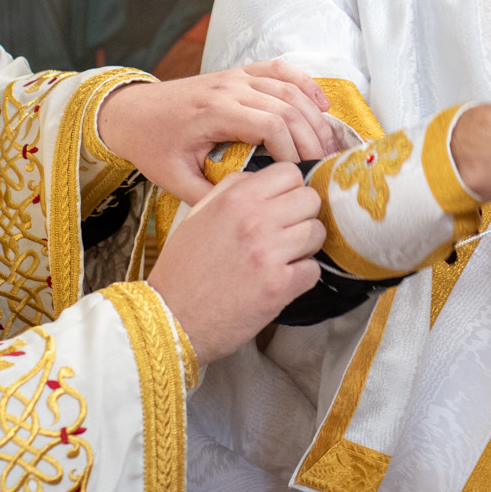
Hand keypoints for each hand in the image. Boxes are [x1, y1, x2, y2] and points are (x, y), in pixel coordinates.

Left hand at [94, 61, 333, 202]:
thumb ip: (211, 196)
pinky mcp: (238, 73)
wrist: (131, 112)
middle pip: (287, 106)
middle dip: (312, 137)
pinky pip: (279, 69)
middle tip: (326, 166)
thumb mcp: (174, 179)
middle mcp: (229, 88)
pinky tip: (321, 104)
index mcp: (214, 112)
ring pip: (289, 87)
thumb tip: (249, 210)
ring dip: (314, 115)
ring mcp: (236, 77)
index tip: (301, 176)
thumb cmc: (153, 145)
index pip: (271, 125)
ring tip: (329, 144)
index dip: (294, 151)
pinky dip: (304, 83)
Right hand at [145, 163, 324, 362]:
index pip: (290, 173)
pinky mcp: (280, 286)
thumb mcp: (197, 215)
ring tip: (284, 256)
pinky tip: (282, 279)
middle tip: (287, 231)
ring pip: (317, 233)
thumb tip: (261, 179)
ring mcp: (270, 254)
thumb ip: (231, 189)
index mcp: (236, 199)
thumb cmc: (183, 268)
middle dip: (302, 215)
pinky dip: (302, 275)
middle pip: (310, 200)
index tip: (283, 203)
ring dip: (305, 245)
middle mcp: (256, 221)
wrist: (173, 318)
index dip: (289, 189)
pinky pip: (314, 269)